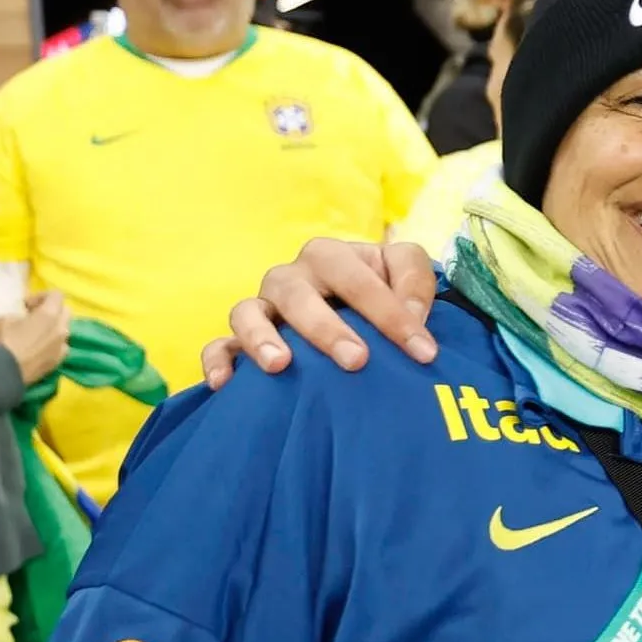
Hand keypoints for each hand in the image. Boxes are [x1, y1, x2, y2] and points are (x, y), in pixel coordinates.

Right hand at [0, 291, 70, 386]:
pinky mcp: (59, 361)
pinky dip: (53, 343)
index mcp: (50, 315)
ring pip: (64, 330)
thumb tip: (26, 320)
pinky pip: (61, 346)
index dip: (41, 296)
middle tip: (33, 317)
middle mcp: (61, 329)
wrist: (5, 373)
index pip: (57, 295)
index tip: (26, 306)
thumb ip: (21, 314)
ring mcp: (63, 346)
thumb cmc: (3, 342)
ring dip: (53, 327)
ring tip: (36, 334)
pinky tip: (39, 349)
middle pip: (65, 311)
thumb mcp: (5, 319)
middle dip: (51, 310)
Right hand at [201, 240, 440, 387]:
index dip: (392, 314)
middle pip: (299, 294)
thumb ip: (415, 281)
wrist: (349, 310)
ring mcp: (262, 308)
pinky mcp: (239, 339)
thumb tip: (413, 314)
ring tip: (280, 366)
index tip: (423, 352)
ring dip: (262, 338)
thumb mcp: (402, 274)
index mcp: (330, 257)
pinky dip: (218, 361)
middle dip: (327, 328)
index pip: (359, 279)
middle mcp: (291, 279)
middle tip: (356, 361)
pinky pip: (218, 346)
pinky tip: (227, 384)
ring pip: (248, 313)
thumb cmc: (377, 293)